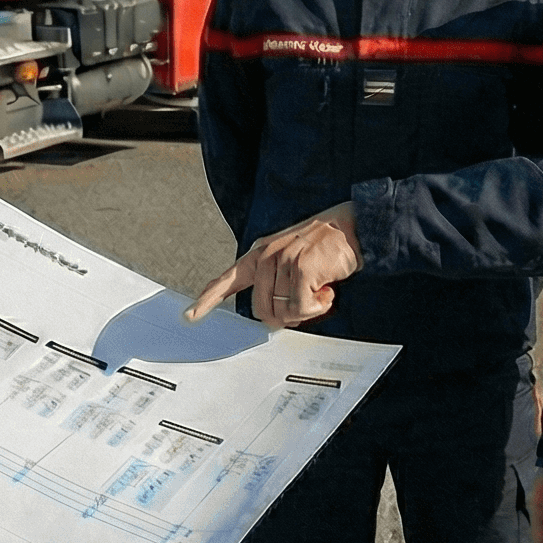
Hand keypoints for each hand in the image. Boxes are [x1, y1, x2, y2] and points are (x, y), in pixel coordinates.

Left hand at [184, 204, 360, 328]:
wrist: (352, 226)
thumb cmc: (324, 246)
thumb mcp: (292, 258)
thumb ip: (278, 283)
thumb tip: (276, 315)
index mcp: (261, 253)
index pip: (228, 279)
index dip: (208, 299)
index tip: (190, 315)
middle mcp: (267, 256)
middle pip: (262, 310)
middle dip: (286, 316)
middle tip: (306, 303)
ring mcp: (283, 260)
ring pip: (285, 312)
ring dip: (307, 310)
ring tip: (320, 289)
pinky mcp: (301, 268)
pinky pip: (302, 309)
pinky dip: (318, 306)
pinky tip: (327, 289)